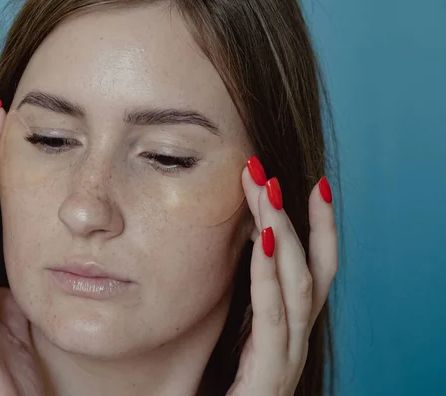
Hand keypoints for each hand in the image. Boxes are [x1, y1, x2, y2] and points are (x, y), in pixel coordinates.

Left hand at [227, 157, 337, 395]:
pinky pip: (273, 315)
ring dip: (284, 231)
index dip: (321, 227)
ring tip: (266, 191)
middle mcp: (298, 338)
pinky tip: (265, 238)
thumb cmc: (225, 387)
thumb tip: (243, 245)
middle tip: (270, 173)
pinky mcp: (270, 374)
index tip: (314, 185)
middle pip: (312, 267)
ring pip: (299, 283)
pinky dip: (270, 273)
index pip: (318, 269)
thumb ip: (250, 298)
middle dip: (297, 216)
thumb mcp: (240, 334)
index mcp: (291, 327)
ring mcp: (289, 357)